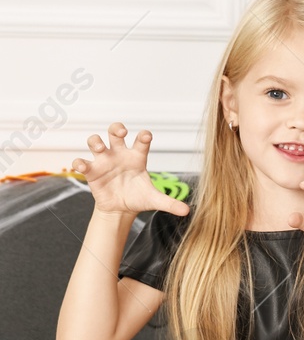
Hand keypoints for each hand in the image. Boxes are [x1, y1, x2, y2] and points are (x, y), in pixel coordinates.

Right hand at [71, 123, 189, 217]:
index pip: (141, 141)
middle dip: (116, 128)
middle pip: (115, 132)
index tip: (145, 136)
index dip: (143, 136)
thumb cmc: (138, 197)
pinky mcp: (91, 171)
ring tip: (100, 147)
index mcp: (137, 158)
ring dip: (96, 140)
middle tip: (121, 132)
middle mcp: (120, 155)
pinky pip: (82, 162)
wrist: (120, 209)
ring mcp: (104, 161)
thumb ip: (170, 203)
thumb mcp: (154, 200)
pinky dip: (79, 162)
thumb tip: (187, 211)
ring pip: (95, 141)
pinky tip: (82, 166)